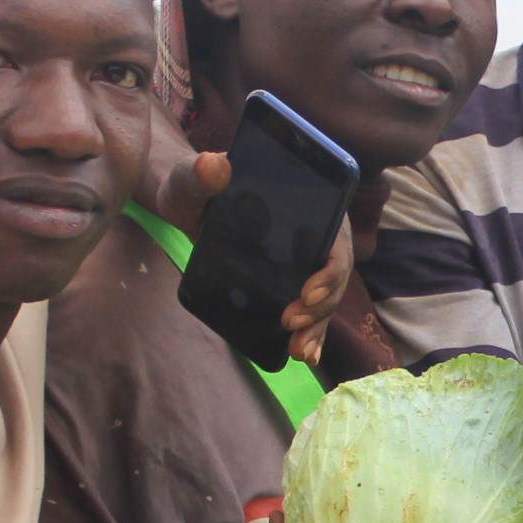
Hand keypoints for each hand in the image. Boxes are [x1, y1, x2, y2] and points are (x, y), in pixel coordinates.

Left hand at [155, 147, 354, 367]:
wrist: (187, 204)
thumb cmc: (193, 186)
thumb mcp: (191, 181)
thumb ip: (199, 175)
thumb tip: (213, 165)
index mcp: (307, 201)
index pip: (335, 236)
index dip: (331, 268)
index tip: (307, 292)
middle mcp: (313, 231)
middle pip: (334, 274)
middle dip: (320, 306)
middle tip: (288, 322)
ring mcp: (302, 260)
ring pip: (326, 298)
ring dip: (318, 327)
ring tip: (298, 352)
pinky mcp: (287, 281)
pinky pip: (310, 311)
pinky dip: (312, 336)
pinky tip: (305, 356)